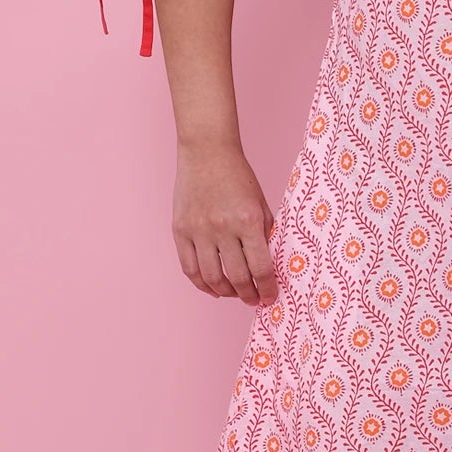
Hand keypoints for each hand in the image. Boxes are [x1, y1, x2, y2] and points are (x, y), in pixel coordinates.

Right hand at [172, 140, 278, 301]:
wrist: (207, 151)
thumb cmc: (239, 177)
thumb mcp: (261, 204)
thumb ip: (265, 234)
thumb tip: (270, 267)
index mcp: (248, 221)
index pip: (261, 268)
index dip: (267, 288)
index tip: (270, 297)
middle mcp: (223, 227)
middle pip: (237, 277)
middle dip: (249, 295)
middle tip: (254, 300)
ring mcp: (198, 230)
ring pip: (211, 278)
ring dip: (225, 293)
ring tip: (235, 294)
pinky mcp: (180, 230)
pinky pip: (189, 268)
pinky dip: (201, 284)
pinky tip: (213, 288)